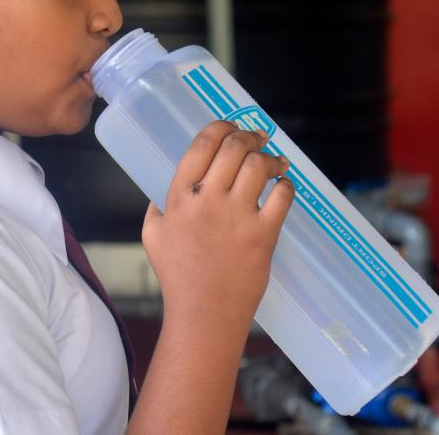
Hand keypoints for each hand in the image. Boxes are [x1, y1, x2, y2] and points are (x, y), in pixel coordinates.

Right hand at [142, 120, 294, 327]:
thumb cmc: (178, 277)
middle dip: (248, 136)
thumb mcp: (153, 236)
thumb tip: (163, 195)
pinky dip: (286, 185)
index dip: (220, 127)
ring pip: (258, 166)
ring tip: (273, 162)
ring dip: (269, 157)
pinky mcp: (263, 234)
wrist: (204, 313)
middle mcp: (207, 200)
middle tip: (256, 138)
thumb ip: (156, 210)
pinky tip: (283, 186)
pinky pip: (282, 197)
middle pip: (233, 148)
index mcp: (179, 197)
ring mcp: (237, 217)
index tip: (230, 126)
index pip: (202, 145)